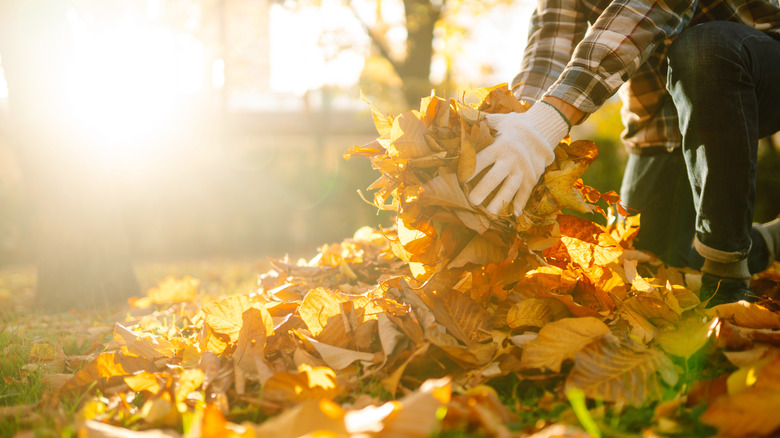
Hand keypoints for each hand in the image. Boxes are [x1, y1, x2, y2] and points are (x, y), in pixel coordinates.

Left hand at [467, 101, 569, 215]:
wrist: (543, 128)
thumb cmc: (514, 125)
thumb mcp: (498, 119)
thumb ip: (480, 121)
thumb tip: (460, 115)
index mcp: (500, 145)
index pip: (481, 160)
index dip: (470, 170)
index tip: (460, 180)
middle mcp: (511, 159)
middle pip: (495, 178)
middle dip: (482, 190)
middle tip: (471, 201)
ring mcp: (523, 169)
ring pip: (510, 189)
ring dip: (499, 202)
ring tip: (489, 213)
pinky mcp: (533, 177)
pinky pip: (526, 193)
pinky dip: (520, 203)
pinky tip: (514, 214)